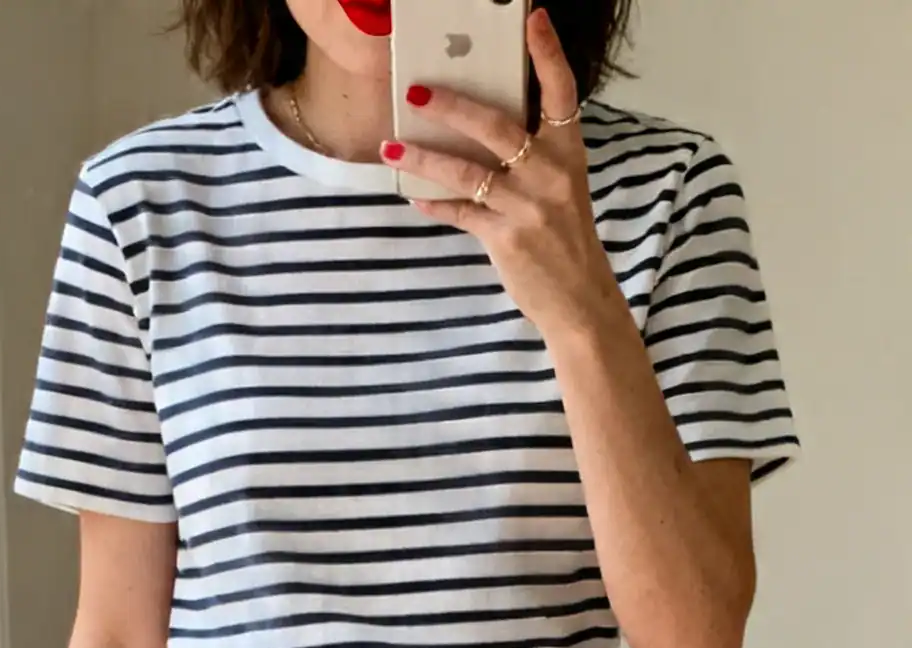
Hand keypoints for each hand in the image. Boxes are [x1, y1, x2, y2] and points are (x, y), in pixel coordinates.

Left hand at [383, 8, 619, 344]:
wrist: (579, 298)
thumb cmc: (564, 239)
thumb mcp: (560, 186)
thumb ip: (530, 157)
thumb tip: (478, 130)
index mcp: (567, 151)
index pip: (561, 91)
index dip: (547, 54)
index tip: (534, 18)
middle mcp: (549, 172)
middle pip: (495, 125)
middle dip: (452, 106)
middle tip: (416, 92)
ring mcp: (527, 204)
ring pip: (465, 170)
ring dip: (423, 157)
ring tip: (390, 147)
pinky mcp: (505, 236)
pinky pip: (460, 211)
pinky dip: (436, 204)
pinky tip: (416, 197)